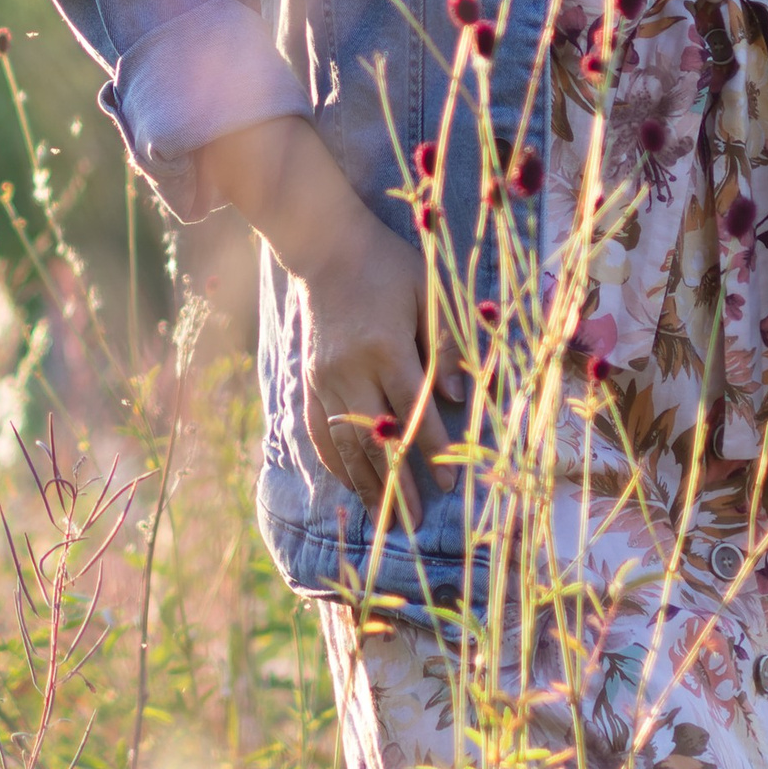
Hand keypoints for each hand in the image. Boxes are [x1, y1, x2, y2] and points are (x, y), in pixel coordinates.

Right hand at [201, 114, 464, 509]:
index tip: (446, 481)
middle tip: (414, 521)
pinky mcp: (308, 380)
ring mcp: (323, 378)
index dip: (430, 449)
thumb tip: (459, 399)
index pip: (411, 411)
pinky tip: (349, 486)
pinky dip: (334, 462)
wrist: (326, 247)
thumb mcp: (429, 292)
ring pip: (344, 443)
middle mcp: (349, 369)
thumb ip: (447, 344)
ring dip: (365, 483)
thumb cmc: (388, 267)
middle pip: (374, 439)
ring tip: (384, 518)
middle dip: (396, 484)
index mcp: (384, 347)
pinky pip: (319, 431)